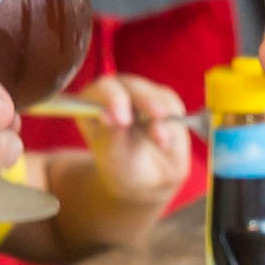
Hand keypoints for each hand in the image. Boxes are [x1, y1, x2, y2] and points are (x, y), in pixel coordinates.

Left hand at [70, 75, 196, 215]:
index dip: (113, 100)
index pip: (102, 90)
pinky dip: (171, 122)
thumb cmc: (121, 166)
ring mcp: (141, 94)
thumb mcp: (113, 157)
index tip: (123, 120)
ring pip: (155, 95)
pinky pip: (170, 105)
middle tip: (156, 115)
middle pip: (132, 86)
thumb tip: (111, 117)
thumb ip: (111, 136)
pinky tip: (165, 142)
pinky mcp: (163, 100)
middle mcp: (117, 92)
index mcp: (92, 101)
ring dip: (161, 116)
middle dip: (145, 100)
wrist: (146, 177)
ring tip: (162, 141)